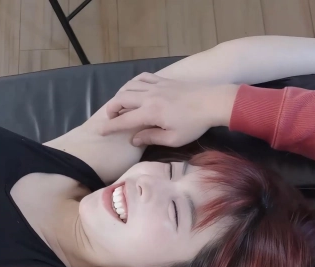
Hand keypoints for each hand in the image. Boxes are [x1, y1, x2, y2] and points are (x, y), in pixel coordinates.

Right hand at [100, 73, 238, 147]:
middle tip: (110, 119)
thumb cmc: (195, 124)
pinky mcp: (163, 80)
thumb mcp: (174, 138)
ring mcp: (156, 86)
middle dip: (111, 109)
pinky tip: (134, 89)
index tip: (101, 132)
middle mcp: (149, 97)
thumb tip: (134, 139)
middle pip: (121, 99)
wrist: (213, 102)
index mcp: (150, 113)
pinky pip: (142, 77)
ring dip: (120, 95)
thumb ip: (151, 138)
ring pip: (129, 86)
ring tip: (120, 105)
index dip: (110, 127)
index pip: (124, 120)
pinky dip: (133, 83)